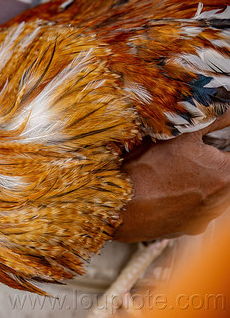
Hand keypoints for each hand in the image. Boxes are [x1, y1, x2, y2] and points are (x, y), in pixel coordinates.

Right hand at [114, 110, 229, 242]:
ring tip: (175, 175)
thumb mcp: (180, 136)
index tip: (206, 146)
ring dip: (201, 182)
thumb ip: (212, 121)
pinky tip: (168, 192)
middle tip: (187, 158)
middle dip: (212, 164)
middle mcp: (223, 201)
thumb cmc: (147, 169)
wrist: (120, 203)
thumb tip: (227, 110)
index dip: (221, 146)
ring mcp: (207, 218)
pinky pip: (198, 210)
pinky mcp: (191, 229)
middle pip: (226, 175)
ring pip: (214, 194)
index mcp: (226, 173)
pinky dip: (188, 200)